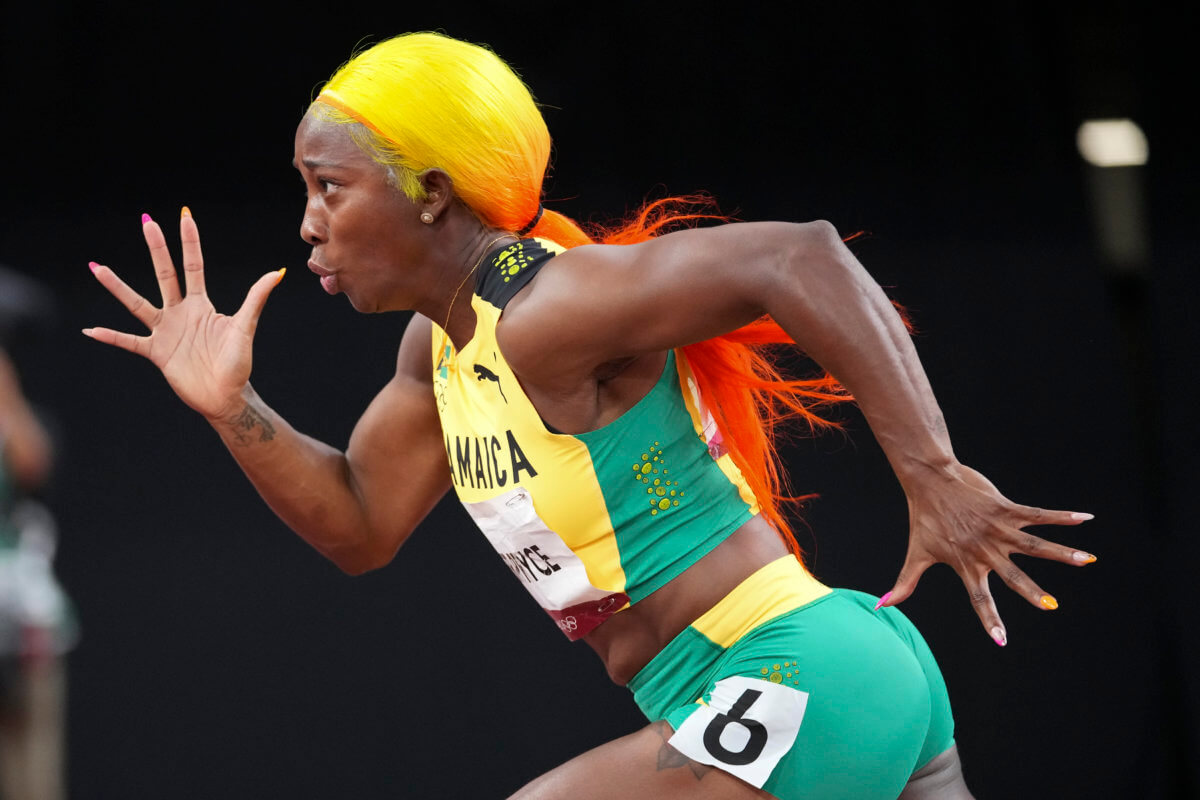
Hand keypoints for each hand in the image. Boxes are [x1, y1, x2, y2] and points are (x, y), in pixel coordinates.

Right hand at [84, 210, 283, 419]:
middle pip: (164, 275)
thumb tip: (276, 272)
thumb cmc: (238, 363)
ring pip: (137, 304)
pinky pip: (129, 341)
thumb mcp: (246, 328)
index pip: (193, 266)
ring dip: (117, 287)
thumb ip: (256, 299)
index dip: (189, 242)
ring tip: (97, 268)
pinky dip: (111, 337)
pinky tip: (90, 330)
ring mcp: (166, 331)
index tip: (184, 216)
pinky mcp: (156, 352)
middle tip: (147, 222)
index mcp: (201, 305)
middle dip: (157, 249)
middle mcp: (180, 313)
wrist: (226, 396)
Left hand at [880, 463, 1094, 645]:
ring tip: (1087, 560)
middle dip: (1031, 591)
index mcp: (965, 564)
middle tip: (1051, 606)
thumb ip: (904, 583)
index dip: (987, 619)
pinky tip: (1085, 519)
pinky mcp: (1004, 508)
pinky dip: (1061, 516)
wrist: (928, 480)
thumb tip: (880, 606)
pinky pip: (1037, 514)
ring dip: (1061, 552)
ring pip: (1033, 544)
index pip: (978, 598)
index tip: (1001, 641)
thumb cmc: (923, 518)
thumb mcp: (915, 553)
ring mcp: (996, 528)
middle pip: (1012, 575)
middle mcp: (984, 549)